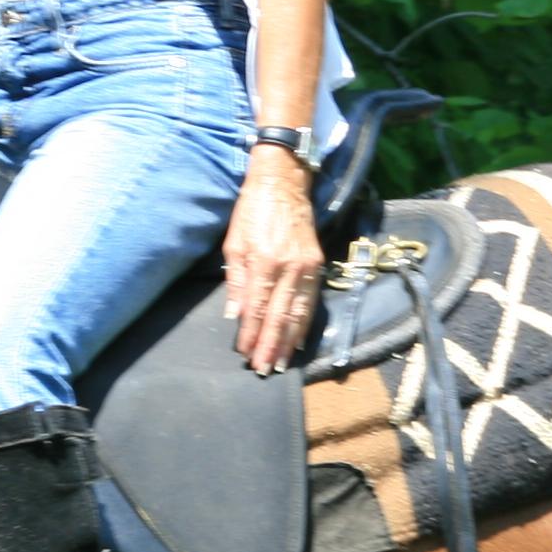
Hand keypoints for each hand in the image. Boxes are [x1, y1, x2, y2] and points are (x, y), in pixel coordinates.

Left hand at [224, 149, 324, 375]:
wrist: (284, 183)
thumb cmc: (252, 211)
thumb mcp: (234, 242)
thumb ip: (235, 280)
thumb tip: (235, 315)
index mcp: (264, 260)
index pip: (257, 307)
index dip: (251, 333)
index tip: (245, 353)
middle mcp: (289, 266)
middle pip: (280, 315)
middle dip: (270, 345)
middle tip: (264, 369)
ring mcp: (307, 266)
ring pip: (299, 312)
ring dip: (289, 341)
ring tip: (280, 363)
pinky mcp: (317, 264)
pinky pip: (311, 301)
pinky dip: (304, 324)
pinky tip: (298, 341)